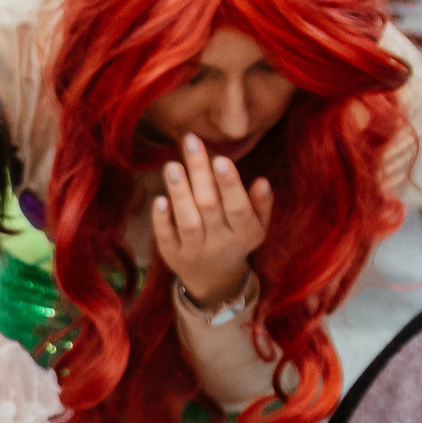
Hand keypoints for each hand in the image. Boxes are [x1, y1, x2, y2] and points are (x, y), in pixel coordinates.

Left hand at [153, 134, 271, 309]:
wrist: (214, 280)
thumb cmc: (236, 239)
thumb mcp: (256, 226)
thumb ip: (261, 205)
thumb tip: (262, 182)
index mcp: (245, 233)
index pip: (238, 208)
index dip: (230, 185)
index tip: (220, 158)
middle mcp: (220, 243)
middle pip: (209, 207)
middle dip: (200, 174)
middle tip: (190, 143)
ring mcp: (195, 251)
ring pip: (187, 222)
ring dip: (179, 193)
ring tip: (172, 165)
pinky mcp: (172, 256)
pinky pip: (166, 238)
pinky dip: (162, 219)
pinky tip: (159, 198)